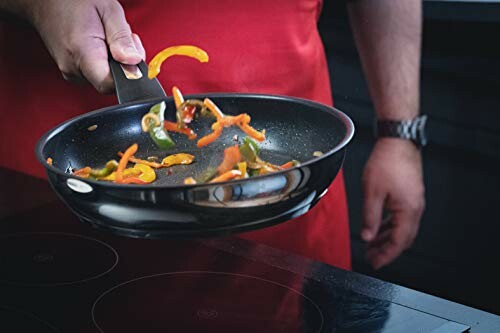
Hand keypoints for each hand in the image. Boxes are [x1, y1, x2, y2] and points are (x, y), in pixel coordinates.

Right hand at [26, 0, 144, 92]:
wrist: (45, 1)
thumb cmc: (73, 0)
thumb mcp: (108, 11)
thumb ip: (121, 38)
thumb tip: (133, 61)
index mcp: (82, 53)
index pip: (109, 84)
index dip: (128, 75)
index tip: (133, 57)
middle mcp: (73, 68)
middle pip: (110, 81)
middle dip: (124, 63)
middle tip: (123, 38)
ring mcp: (70, 71)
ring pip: (104, 77)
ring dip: (114, 60)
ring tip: (108, 37)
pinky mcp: (71, 71)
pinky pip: (96, 73)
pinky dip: (104, 61)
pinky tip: (101, 43)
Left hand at [361, 138, 424, 268]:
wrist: (397, 141)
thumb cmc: (387, 162)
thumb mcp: (372, 193)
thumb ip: (370, 218)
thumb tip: (367, 237)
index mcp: (408, 211)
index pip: (398, 242)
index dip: (386, 256)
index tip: (374, 263)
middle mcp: (415, 208)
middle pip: (403, 239)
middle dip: (387, 250)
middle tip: (371, 257)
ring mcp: (415, 202)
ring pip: (402, 229)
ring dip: (388, 238)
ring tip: (372, 245)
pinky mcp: (410, 195)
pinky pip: (402, 218)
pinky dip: (390, 226)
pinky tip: (379, 228)